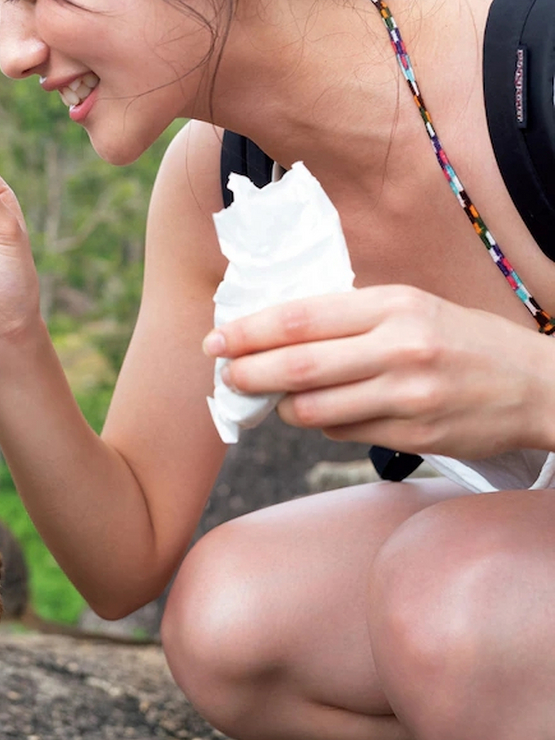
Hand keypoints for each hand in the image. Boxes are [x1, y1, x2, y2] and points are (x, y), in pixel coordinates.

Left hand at [203, 285, 554, 459]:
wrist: (537, 384)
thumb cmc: (462, 339)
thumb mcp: (411, 307)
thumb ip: (350, 317)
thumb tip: (277, 334)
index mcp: (391, 305)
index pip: (300, 317)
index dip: (249, 330)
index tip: (217, 339)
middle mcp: (398, 347)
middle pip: (298, 365)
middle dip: (249, 372)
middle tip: (225, 376)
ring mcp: (408, 395)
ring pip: (315, 408)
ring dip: (283, 407)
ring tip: (273, 400)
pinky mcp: (416, 434)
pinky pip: (346, 433)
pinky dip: (323, 424)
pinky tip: (324, 413)